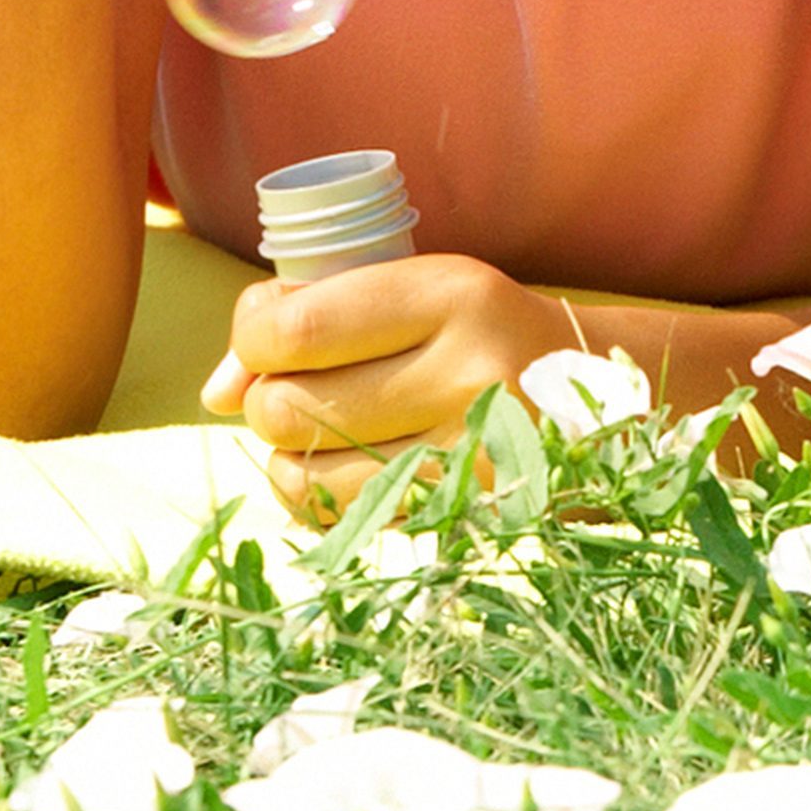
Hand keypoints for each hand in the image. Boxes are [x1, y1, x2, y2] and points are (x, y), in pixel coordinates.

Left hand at [204, 254, 583, 518]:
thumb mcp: (411, 293)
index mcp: (453, 293)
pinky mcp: (468, 517)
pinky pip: (341, 517)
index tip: (267, 339)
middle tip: (301, 386)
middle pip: (288, 407)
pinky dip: (317, 494)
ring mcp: (474, 457)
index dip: (251, 340)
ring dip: (287, 453)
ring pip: (304, 473)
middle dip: (267, 400)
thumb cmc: (473, 333)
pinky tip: (349, 465)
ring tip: (324, 428)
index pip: (294, 329)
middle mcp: (471, 373)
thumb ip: (306, 319)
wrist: (596, 399)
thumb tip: (214, 395)